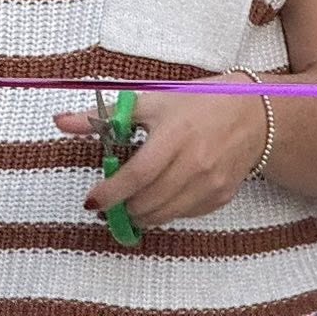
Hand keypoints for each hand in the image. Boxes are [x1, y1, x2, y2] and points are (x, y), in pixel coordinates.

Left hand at [55, 81, 265, 230]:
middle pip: (146, 202)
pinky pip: (182, 215)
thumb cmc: (202, 102)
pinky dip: (166, 210)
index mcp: (176, 134)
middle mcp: (196, 163)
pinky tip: (165, 192)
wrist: (256, 112)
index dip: (110, 193)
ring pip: (161, 216)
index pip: (137, 176)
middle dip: (121, 206)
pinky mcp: (220, 196)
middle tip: (111, 199)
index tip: (92, 200)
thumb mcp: (155, 101)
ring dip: (140, 213)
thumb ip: (106, 116)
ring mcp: (210, 183)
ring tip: (134, 198)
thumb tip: (60, 121)